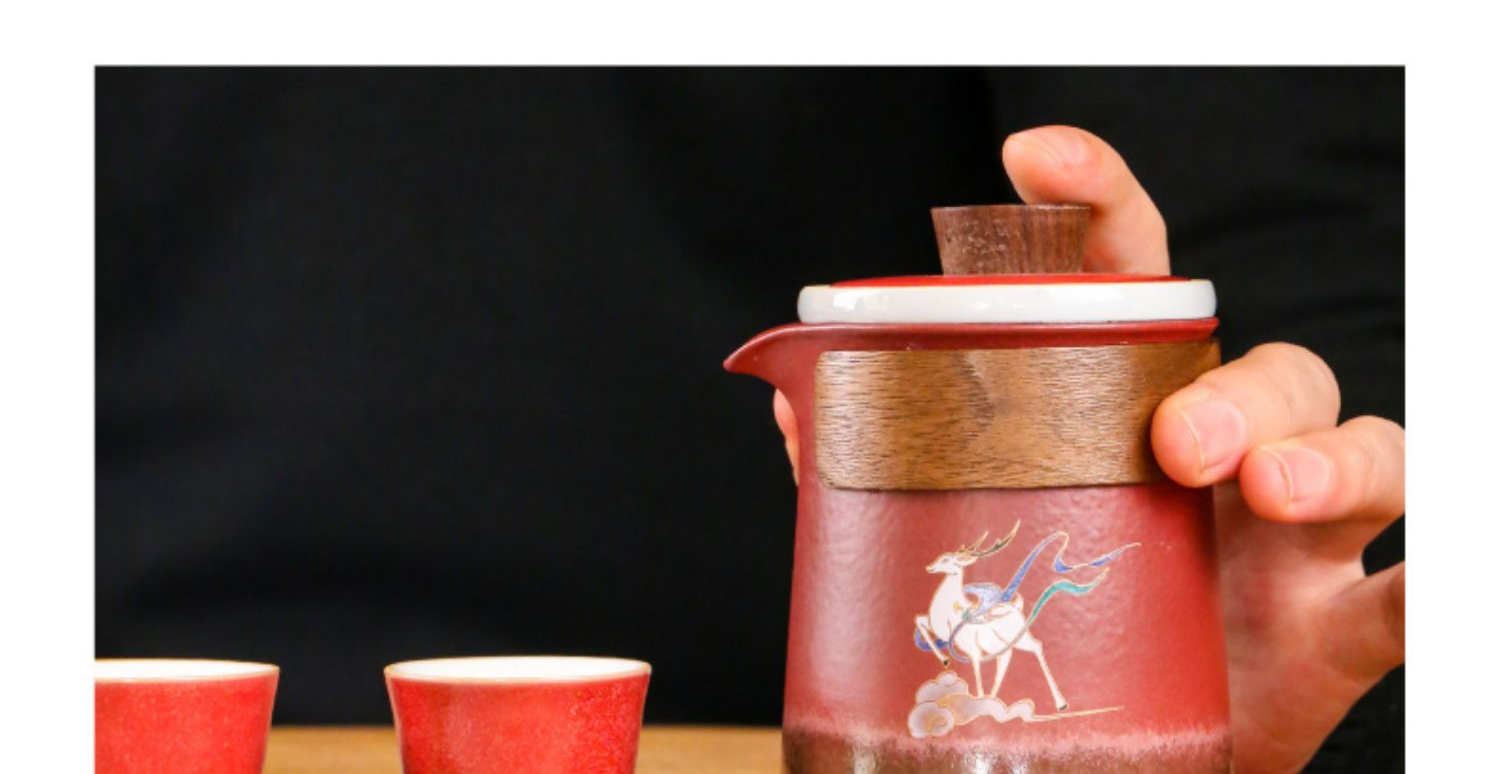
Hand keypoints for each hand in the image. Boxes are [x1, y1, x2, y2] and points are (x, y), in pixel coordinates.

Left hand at [772, 126, 1404, 773]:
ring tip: (1274, 489)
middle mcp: (1229, 453)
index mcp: (1130, 414)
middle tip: (1172, 443)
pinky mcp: (1337, 632)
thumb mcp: (975, 548)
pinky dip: (1437, 582)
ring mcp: (1298, 539)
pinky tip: (1434, 581)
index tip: (1034, 158)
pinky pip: (1413, 592)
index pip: (1131, 283)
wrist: (1115, 757)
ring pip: (1366, 442)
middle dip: (1231, 388)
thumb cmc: (1053, 635)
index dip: (1098, 205)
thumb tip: (799, 420)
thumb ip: (901, 480)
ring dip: (1330, 454)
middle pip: (1267, 366)